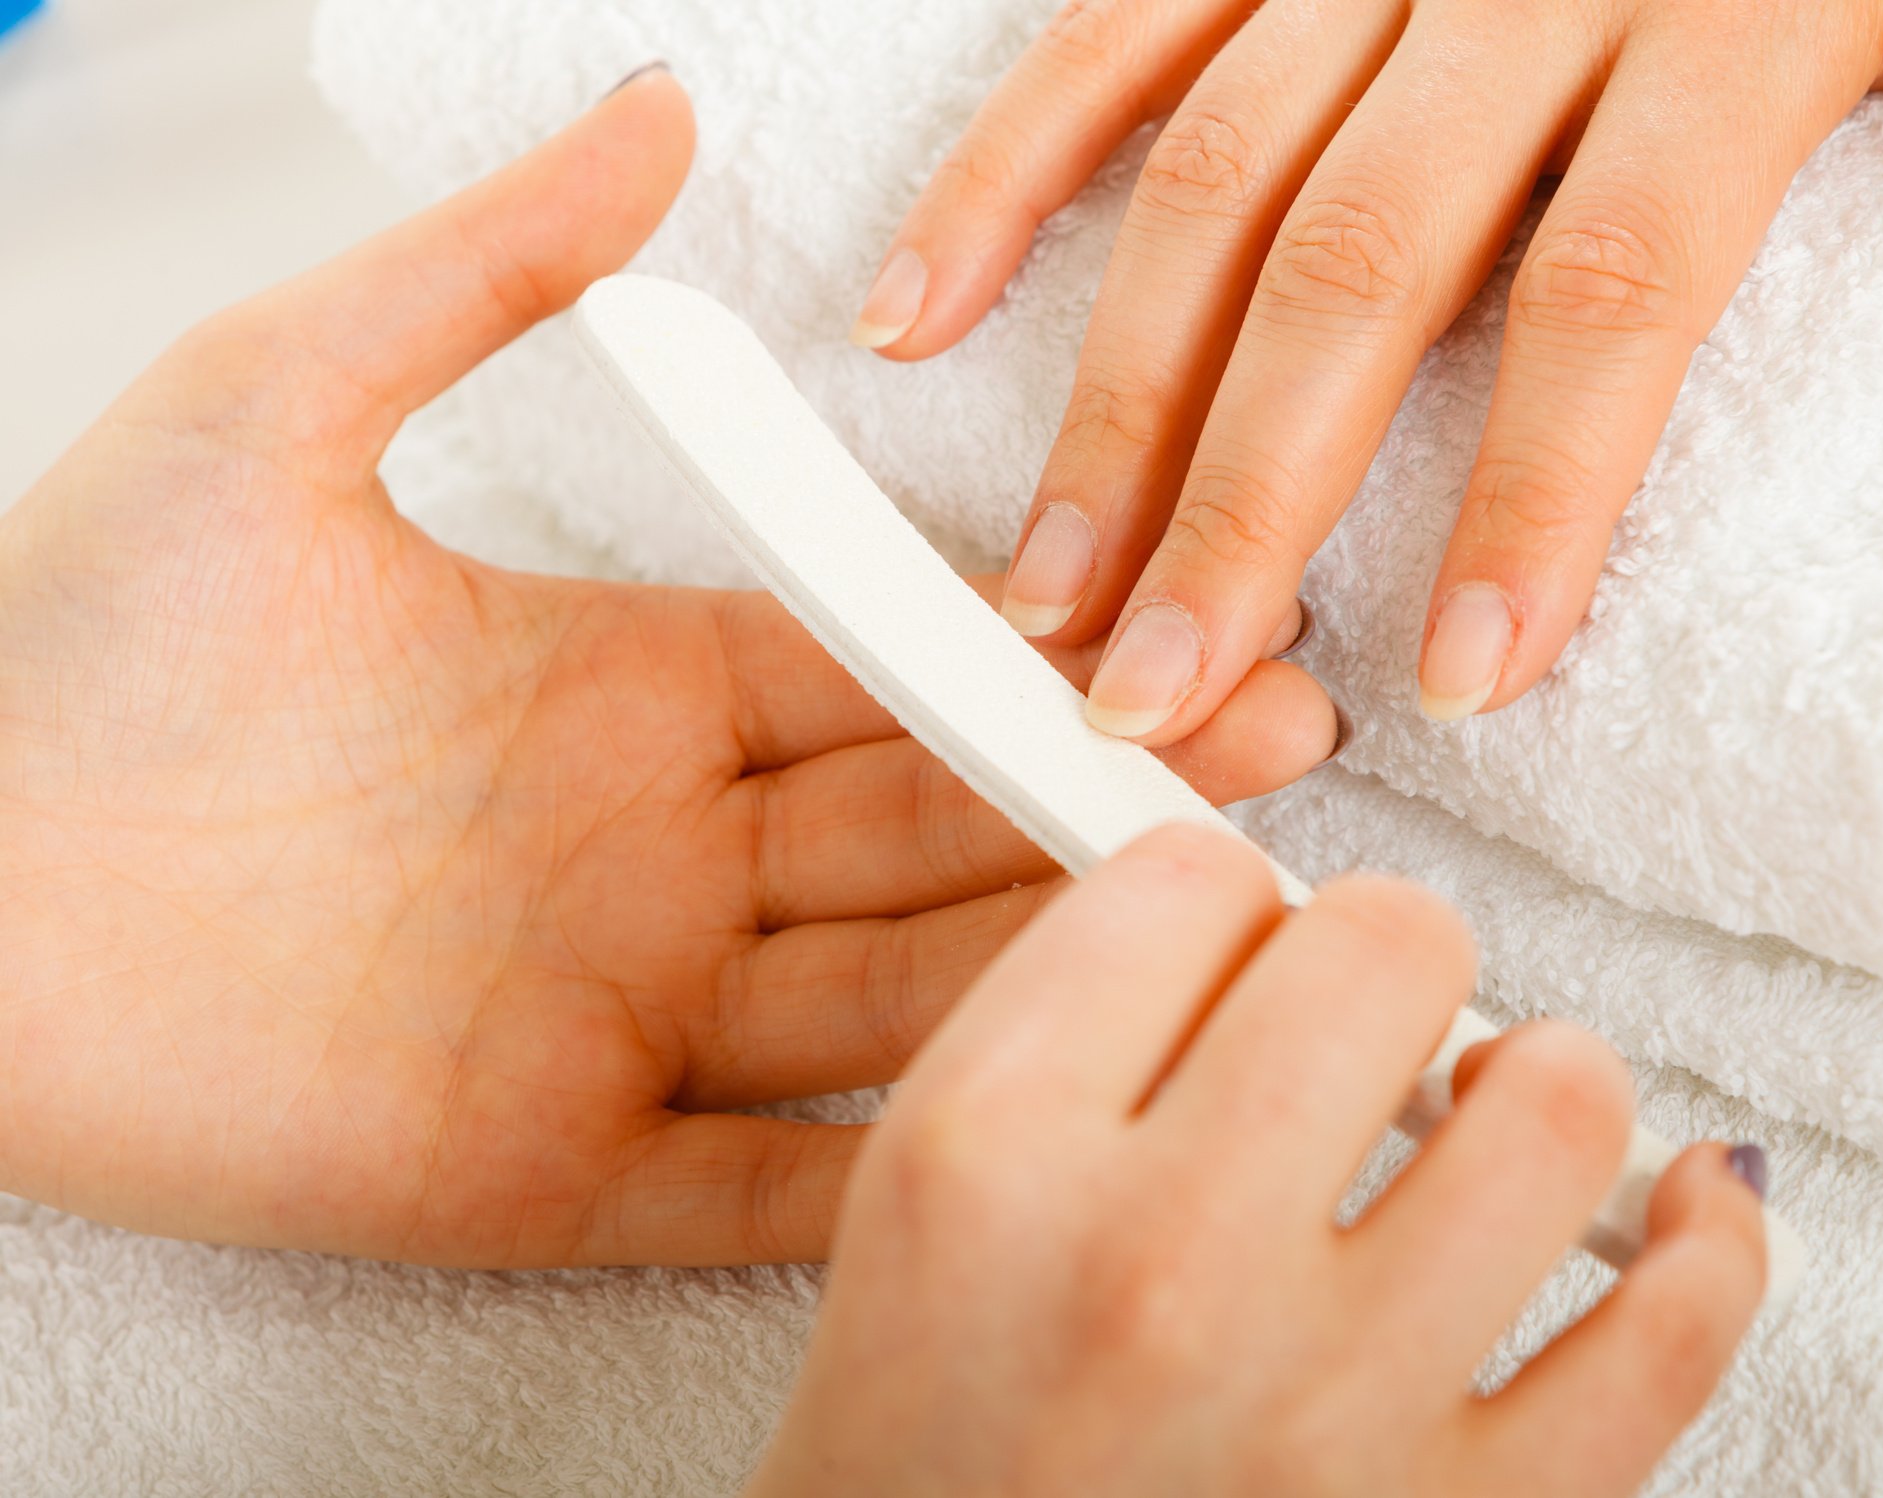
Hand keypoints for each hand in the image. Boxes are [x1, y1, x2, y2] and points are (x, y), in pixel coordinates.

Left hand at [0, 69, 1336, 1268]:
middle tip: (1284, 748)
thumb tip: (658, 108)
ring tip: (1223, 925)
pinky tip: (1043, 1135)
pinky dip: (889, 1171)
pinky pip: (751, 1183)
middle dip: (1109, 793)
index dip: (1041, 651)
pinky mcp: (546, 1175)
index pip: (890, 669)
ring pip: (887, 998)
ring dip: (1050, 966)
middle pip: (931, 829)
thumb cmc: (71, 640)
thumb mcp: (286, 397)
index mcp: (634, 685)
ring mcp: (618, 1021)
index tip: (1192, 620)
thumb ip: (493, 273)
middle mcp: (660, 856)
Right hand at [748, 826, 1766, 1497]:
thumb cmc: (928, 1479)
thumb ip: (1065, 1035)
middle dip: (1378, 963)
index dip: (1223, 904)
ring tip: (1479, 1128)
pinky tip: (1675, 1206)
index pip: (1190, 882)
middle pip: (1387, 945)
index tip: (1234, 954)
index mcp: (991, 1162)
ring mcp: (1331, 1413)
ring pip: (1558, 1103)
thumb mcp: (908, 1214)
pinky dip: (1706, 1241)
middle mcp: (1159, 1270)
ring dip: (1534, 1088)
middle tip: (1353, 1031)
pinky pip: (1675, 1332)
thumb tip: (1262, 919)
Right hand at [856, 0, 1882, 733]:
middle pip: (1364, 264)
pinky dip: (1009, 166)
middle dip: (1253, 495)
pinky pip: (1114, 28)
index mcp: (1730, 3)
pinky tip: (918, 316)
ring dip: (1117, 396)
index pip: (1619, 281)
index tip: (1463, 681)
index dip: (1537, 491)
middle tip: (1171, 691)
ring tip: (1053, 590)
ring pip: (1217, 178)